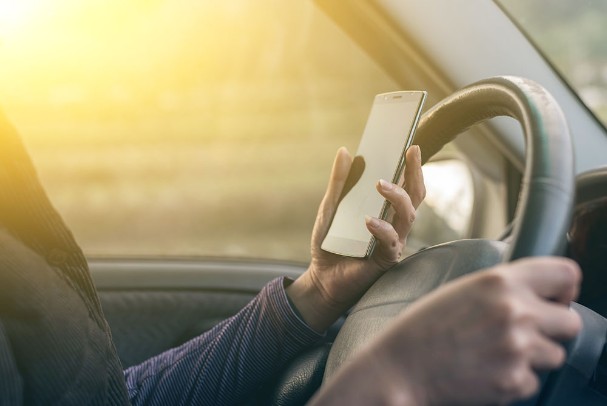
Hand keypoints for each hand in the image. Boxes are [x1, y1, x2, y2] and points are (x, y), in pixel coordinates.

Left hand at [287, 145, 425, 331]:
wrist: (321, 277)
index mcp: (385, 209)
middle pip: (415, 197)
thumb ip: (340, 182)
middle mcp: (394, 224)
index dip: (412, 166)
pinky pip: (391, 242)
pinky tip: (368, 220)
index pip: (405, 185)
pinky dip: (381, 228)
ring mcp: (393, 242)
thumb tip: (344, 151)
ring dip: (397, 197)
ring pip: (409, 216)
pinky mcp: (386, 259)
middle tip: (408, 155)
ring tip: (381, 184)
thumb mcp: (331, 207)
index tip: (411, 145)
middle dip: (415, 174)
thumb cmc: (330, 242)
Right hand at [311, 257, 581, 404]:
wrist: (399, 367)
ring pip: (555, 355)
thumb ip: (502, 287)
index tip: (556, 299)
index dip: (564, 288)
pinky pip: (534, 381)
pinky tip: (486, 371)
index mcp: (499, 280)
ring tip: (497, 353)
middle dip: (552, 329)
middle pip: (570, 321)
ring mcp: (516, 348)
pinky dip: (515, 379)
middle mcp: (515, 311)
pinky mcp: (513, 381)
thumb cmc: (423, 327)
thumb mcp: (462, 290)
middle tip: (524, 332)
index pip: (567, 274)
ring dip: (534, 356)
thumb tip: (539, 293)